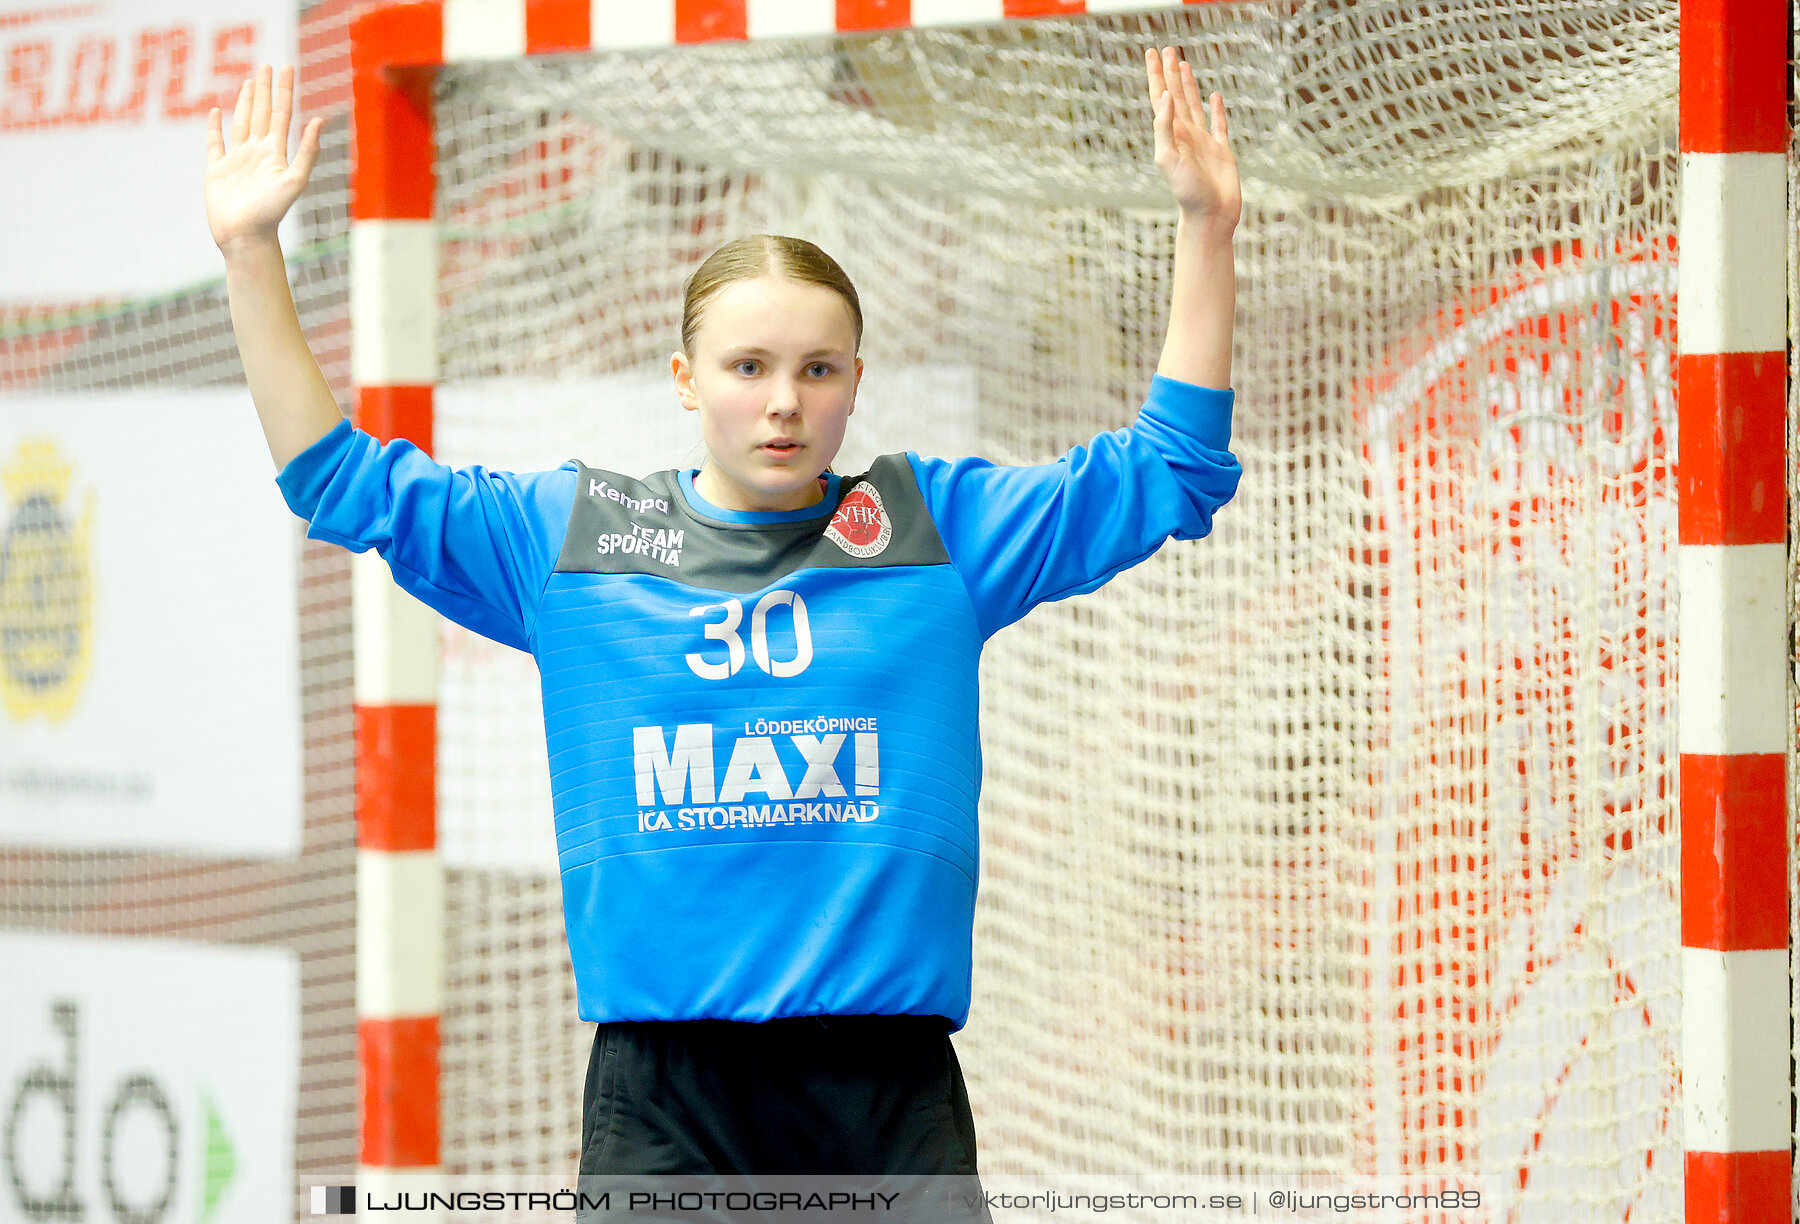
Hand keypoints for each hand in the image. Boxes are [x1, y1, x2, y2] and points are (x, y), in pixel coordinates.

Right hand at [205, 65, 322, 253]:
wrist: (246, 237)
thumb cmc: (271, 213)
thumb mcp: (294, 180)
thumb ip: (307, 151)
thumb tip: (319, 120)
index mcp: (275, 153)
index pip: (281, 114)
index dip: (284, 90)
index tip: (286, 67)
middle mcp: (257, 154)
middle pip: (261, 113)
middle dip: (265, 89)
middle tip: (267, 66)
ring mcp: (237, 161)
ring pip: (241, 123)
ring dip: (245, 102)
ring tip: (249, 82)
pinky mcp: (216, 171)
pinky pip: (215, 143)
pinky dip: (215, 127)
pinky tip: (217, 112)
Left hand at [1145, 47, 1239, 229]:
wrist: (1211, 216)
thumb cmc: (1187, 192)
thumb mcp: (1168, 158)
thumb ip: (1164, 127)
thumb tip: (1164, 97)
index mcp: (1170, 135)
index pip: (1160, 98)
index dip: (1156, 76)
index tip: (1151, 53)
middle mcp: (1185, 135)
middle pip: (1176, 96)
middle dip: (1170, 74)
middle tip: (1166, 50)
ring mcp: (1204, 142)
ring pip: (1194, 105)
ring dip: (1188, 85)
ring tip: (1183, 63)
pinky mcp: (1222, 151)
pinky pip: (1218, 124)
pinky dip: (1215, 109)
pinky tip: (1213, 96)